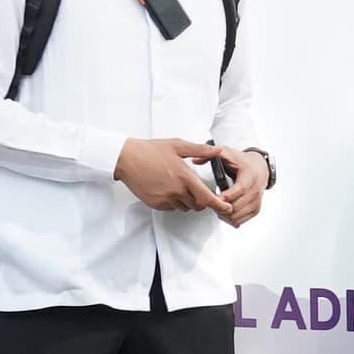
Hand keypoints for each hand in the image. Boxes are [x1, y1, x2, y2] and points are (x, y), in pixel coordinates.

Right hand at [116, 138, 235, 215]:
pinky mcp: (156, 204)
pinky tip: (169, 189)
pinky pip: (172, 208)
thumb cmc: (150, 150)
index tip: (227, 208)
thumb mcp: (178, 145)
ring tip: (181, 186)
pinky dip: (175, 202)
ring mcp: (165, 199)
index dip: (220, 205)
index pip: (208, 198)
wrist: (126, 159)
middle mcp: (176, 191)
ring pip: (185, 207)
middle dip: (203, 201)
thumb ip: (200, 150)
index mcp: (185, 177)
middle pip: (198, 205)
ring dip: (188, 201)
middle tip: (200, 191)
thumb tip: (218, 150)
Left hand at [218, 148, 271, 225]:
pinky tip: (223, 212)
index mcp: (250, 175)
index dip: (227, 195)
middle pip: (237, 206)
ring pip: (238, 216)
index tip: (216, 197)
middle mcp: (256, 190)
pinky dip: (230, 219)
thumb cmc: (243, 162)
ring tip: (216, 207)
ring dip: (224, 215)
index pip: (240, 189)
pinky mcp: (255, 209)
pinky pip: (241, 221)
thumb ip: (211, 154)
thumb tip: (195, 160)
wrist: (260, 168)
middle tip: (211, 202)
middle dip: (221, 207)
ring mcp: (256, 201)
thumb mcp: (228, 153)